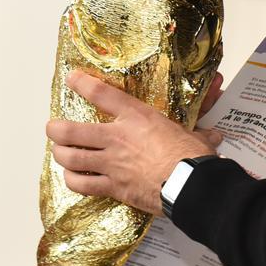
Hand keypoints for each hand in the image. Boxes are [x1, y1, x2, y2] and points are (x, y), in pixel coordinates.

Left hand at [46, 70, 221, 215]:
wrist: (190, 185)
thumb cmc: (192, 157)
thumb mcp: (191, 135)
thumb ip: (195, 132)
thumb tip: (213, 136)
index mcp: (136, 117)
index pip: (101, 94)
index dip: (82, 84)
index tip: (71, 78)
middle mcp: (116, 137)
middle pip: (71, 130)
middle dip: (56, 129)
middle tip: (53, 128)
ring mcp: (111, 164)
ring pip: (71, 157)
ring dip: (60, 155)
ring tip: (59, 152)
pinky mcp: (113, 187)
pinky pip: (82, 184)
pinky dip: (73, 180)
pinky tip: (72, 177)